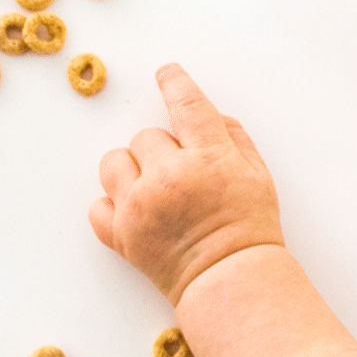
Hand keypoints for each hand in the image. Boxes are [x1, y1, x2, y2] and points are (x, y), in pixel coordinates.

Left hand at [89, 64, 283, 305]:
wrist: (231, 283)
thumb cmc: (249, 231)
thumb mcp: (259, 176)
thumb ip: (234, 138)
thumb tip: (209, 116)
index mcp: (207, 158)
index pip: (185, 104)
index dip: (174, 83)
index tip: (167, 74)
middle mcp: (168, 178)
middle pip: (145, 136)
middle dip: (162, 150)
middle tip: (182, 176)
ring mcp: (140, 207)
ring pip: (114, 162)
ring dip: (131, 170)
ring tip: (153, 190)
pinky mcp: (121, 236)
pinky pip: (98, 205)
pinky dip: (113, 206)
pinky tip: (136, 212)